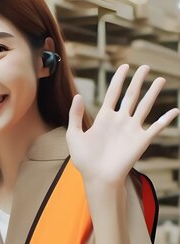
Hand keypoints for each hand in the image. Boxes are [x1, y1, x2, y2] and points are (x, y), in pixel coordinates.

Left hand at [67, 64, 178, 186]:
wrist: (97, 177)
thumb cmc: (84, 160)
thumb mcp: (74, 135)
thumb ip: (75, 115)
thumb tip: (78, 96)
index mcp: (103, 118)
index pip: (113, 93)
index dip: (118, 79)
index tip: (125, 66)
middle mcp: (120, 121)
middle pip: (131, 96)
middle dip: (138, 81)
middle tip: (145, 66)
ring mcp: (131, 129)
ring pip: (144, 106)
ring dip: (153, 93)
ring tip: (160, 79)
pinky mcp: (141, 140)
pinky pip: (156, 128)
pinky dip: (166, 120)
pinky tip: (175, 110)